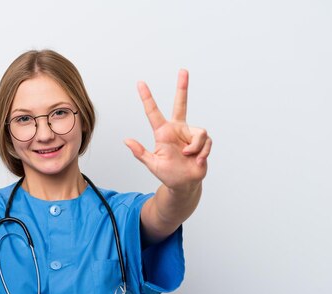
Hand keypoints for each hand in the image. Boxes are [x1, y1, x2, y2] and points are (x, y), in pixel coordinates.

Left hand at [125, 70, 211, 192]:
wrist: (184, 184)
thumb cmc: (168, 174)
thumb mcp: (152, 164)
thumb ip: (140, 152)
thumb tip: (126, 140)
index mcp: (163, 132)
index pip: (153, 112)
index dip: (147, 97)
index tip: (140, 83)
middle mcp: (177, 130)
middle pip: (181, 104)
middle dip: (182, 87)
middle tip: (183, 71)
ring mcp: (191, 134)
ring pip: (198, 133)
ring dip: (194, 147)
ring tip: (188, 157)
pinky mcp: (203, 141)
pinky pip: (205, 142)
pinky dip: (201, 153)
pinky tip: (197, 160)